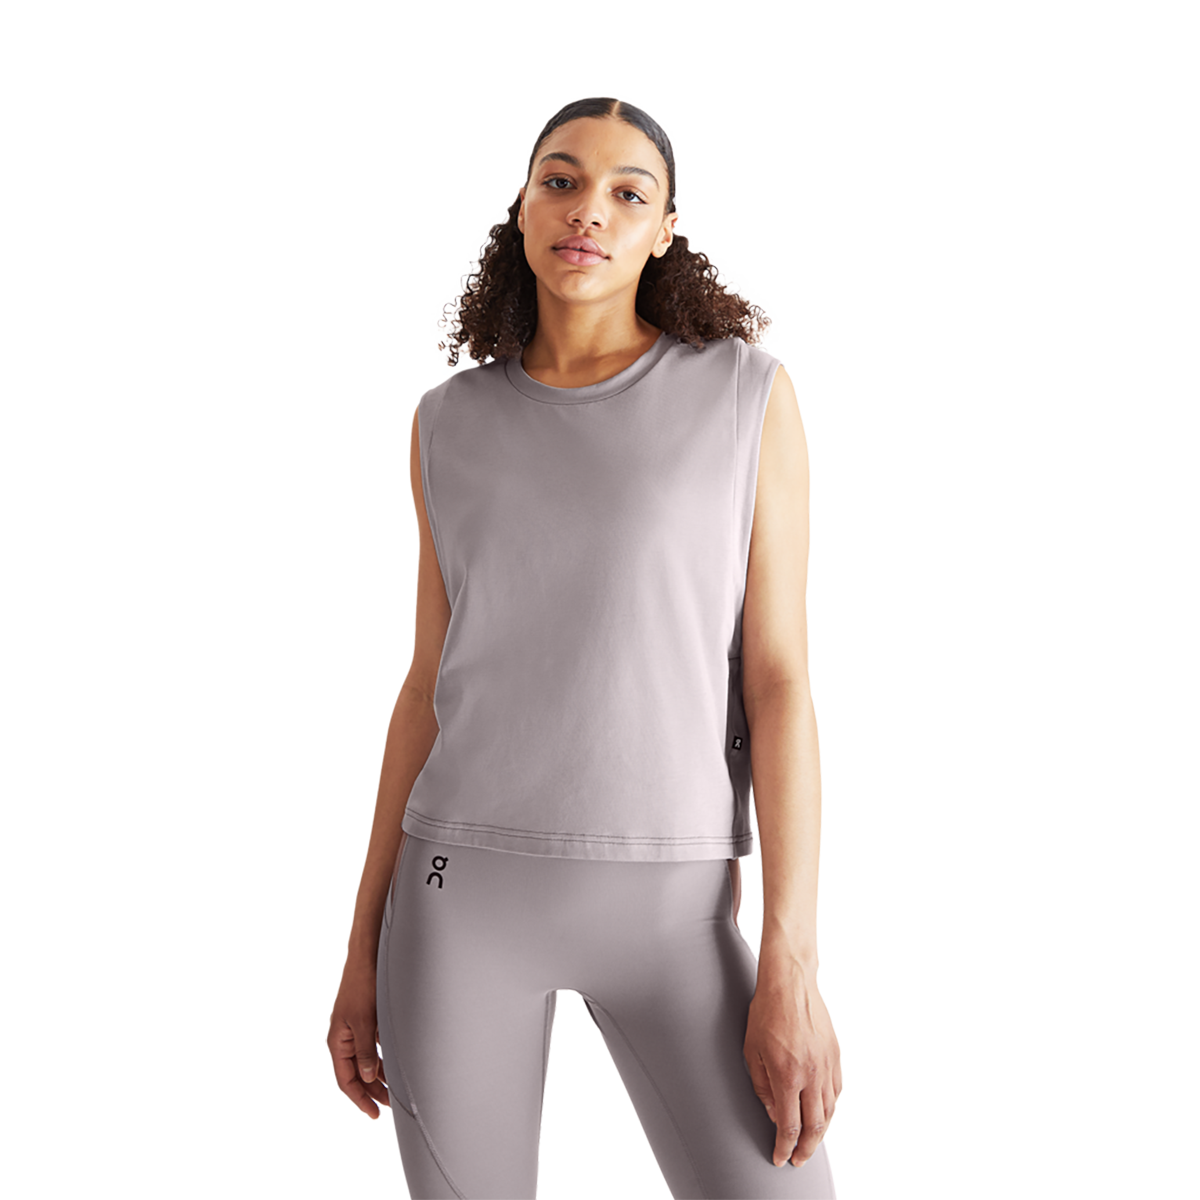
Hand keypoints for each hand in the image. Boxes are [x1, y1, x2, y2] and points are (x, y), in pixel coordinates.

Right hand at [327, 958, 389, 1117]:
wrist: (367, 959)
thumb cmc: (361, 986)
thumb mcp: (364, 1021)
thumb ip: (366, 1050)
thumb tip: (370, 1076)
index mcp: (337, 1042)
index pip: (346, 1080)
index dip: (360, 1098)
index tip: (374, 1113)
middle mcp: (344, 1040)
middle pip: (356, 1075)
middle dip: (371, 1092)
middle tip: (388, 1107)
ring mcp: (355, 1032)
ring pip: (366, 1063)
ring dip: (379, 1078)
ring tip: (393, 1093)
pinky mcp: (366, 1024)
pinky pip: (373, 1050)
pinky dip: (382, 1062)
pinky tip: (393, 1070)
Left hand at [743, 959, 842, 1167]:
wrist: (790, 983)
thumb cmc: (766, 1013)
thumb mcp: (752, 1051)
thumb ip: (762, 1087)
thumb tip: (774, 1113)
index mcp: (787, 1076)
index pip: (789, 1126)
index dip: (785, 1147)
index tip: (780, 1158)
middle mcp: (811, 1075)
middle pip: (814, 1126)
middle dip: (805, 1149)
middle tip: (798, 1159)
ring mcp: (827, 1066)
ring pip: (829, 1111)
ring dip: (820, 1132)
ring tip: (810, 1143)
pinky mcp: (836, 1056)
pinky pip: (837, 1091)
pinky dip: (831, 1108)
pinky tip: (823, 1112)